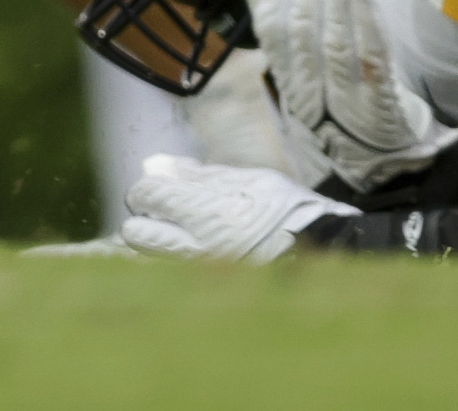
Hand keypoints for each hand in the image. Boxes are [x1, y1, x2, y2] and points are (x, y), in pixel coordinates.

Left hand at [118, 155, 353, 262]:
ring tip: (176, 235)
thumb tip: (154, 166)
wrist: (322, 251)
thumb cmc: (284, 209)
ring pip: (149, 258)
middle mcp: (196, 245)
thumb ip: (195, 175)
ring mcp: (202, 272)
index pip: (146, 194)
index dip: (148, 189)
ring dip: (152, 244)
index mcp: (204, 210)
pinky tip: (187, 253)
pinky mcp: (209, 290)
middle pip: (135, 233)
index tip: (160, 188)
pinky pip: (171, 275)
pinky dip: (169, 263)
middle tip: (162, 215)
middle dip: (142, 219)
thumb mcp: (243, 179)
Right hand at [242, 0, 457, 190]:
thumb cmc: (338, 113)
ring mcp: (342, 103)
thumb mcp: (304, 73)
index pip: (272, 29)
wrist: (379, 175)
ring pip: (332, 39)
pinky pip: (368, 58)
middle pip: (301, 29)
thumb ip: (280, 24)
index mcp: (287, 84)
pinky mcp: (378, 109)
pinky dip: (364, 19)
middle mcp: (308, 94)